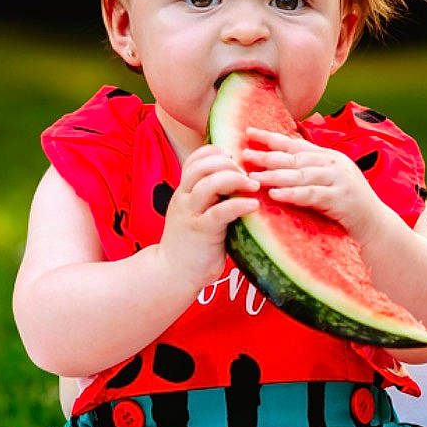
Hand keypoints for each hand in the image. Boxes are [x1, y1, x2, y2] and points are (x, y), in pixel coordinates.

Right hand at [155, 144, 259, 289]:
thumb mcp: (197, 213)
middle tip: (248, 175)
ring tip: (254, 186)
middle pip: (202, 166)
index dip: (216, 153)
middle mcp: (185, 199)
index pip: (196, 159)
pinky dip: (239, 205)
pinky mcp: (201, 232)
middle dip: (228, 164)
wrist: (173, 274)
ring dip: (236, 180)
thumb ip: (211, 198)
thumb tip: (239, 182)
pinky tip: (253, 205)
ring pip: (209, 184)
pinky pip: (220, 212)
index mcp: (184, 191)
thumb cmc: (192, 244)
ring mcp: (191, 215)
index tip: (235, 160)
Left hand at [240, 128, 393, 237]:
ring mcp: (339, 180)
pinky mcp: (341, 199)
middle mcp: (334, 164)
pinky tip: (275, 194)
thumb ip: (308, 174)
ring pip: (301, 174)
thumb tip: (277, 167)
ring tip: (252, 175)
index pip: (296, 144)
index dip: (272, 138)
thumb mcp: (328, 185)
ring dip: (275, 174)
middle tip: (244, 153)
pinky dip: (292, 194)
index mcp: (329, 157)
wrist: (377, 228)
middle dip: (268, 154)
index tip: (249, 132)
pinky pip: (312, 195)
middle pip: (295, 157)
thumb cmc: (348, 208)